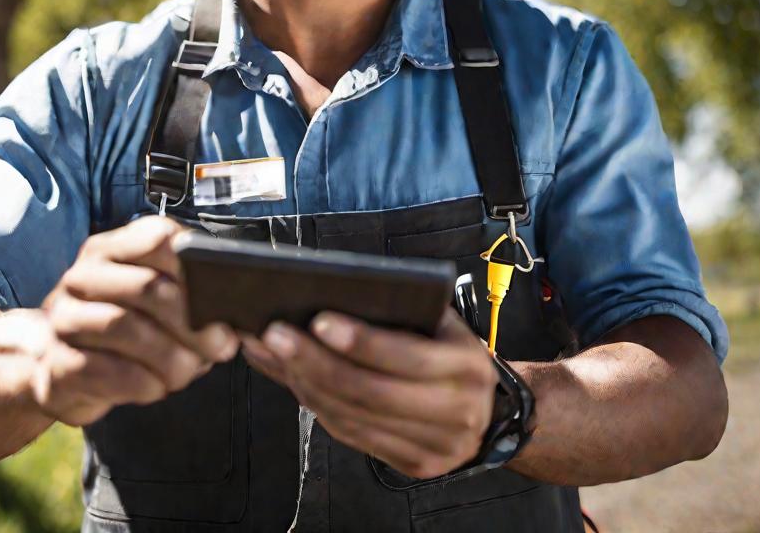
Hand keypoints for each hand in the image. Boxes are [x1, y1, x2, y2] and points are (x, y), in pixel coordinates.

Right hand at [30, 215, 238, 425]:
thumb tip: (236, 317)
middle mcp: (84, 276)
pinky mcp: (56, 363)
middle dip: (191, 321)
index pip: (156, 238)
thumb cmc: (125, 327)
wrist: (62, 367)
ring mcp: (64, 318)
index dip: (193, 264)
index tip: (223, 294)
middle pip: (146, 286)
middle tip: (221, 345)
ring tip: (190, 370)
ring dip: (169, 355)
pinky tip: (157, 386)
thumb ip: (190, 295)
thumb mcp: (154, 300)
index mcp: (113, 249)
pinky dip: (141, 381)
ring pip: (123, 327)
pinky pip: (104, 370)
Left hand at [241, 306, 496, 479]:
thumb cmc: (451, 352)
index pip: (407, 356)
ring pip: (354, 417)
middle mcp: (455, 412)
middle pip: (370, 392)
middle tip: (275, 334)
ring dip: (304, 383)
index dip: (361, 341)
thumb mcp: (444, 323)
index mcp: (466, 366)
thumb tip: (334, 292)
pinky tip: (290, 379)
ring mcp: (434, 446)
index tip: (319, 320)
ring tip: (271, 351)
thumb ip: (403, 310)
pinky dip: (314, 405)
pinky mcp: (411, 465)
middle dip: (315, 362)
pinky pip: (351, 435)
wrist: (488, 411)